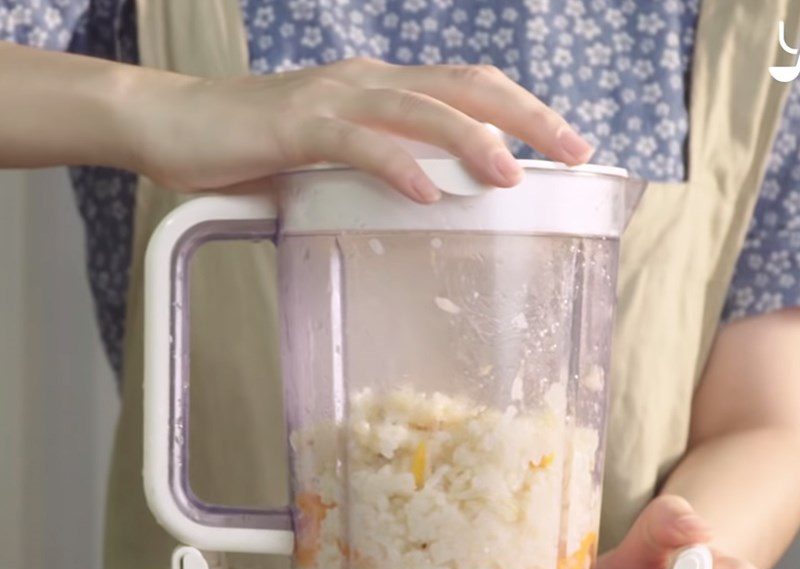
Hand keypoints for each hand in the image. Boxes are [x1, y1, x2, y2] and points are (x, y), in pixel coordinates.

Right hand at [128, 57, 593, 200]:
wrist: (171, 123)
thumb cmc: (252, 146)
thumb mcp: (330, 156)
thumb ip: (375, 168)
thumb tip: (420, 201)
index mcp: (380, 89)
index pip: (466, 88)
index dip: (522, 110)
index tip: (566, 146)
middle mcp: (365, 82)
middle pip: (464, 86)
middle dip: (526, 116)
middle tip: (575, 151)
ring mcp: (331, 99)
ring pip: (418, 108)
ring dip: (470, 140)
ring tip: (511, 176)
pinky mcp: (294, 125)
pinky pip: (356, 142)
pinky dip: (396, 165)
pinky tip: (428, 193)